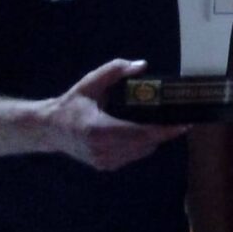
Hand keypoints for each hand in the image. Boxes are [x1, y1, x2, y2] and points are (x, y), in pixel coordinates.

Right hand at [42, 59, 188, 170]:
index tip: (182, 124)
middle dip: (164, 133)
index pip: (139, 133)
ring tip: (165, 124)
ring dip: (154, 140)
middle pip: (144, 144)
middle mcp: (101, 149)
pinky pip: (132, 156)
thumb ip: (114, 70)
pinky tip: (146, 133)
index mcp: (98, 129)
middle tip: (180, 120)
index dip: (163, 130)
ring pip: (141, 152)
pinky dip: (142, 146)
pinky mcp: (104, 166)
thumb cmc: (72, 104)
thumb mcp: (90, 82)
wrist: (50, 129)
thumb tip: (142, 65)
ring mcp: (103, 161)